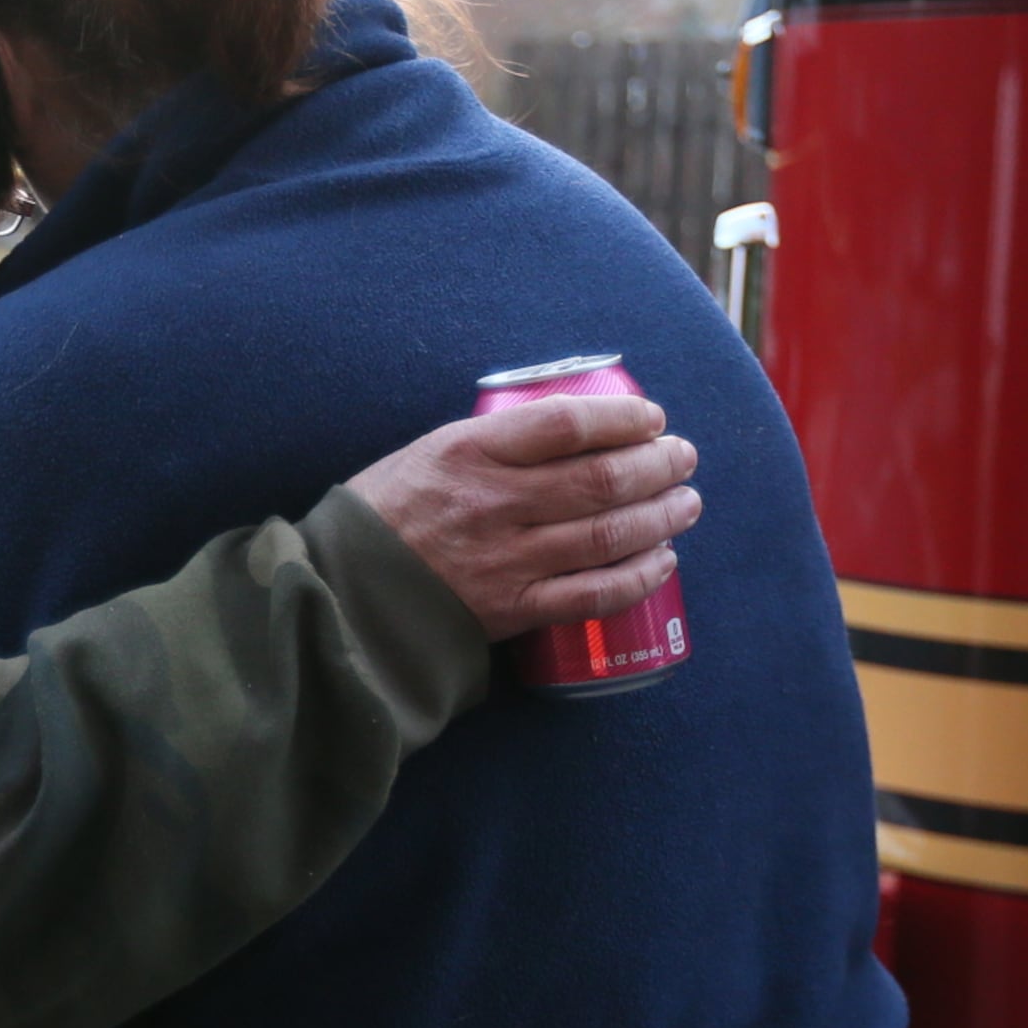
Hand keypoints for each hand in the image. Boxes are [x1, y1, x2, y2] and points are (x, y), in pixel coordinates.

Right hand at [343, 396, 700, 641]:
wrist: (342, 592)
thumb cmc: (384, 514)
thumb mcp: (427, 451)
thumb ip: (494, 442)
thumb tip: (574, 432)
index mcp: (467, 452)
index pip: (566, 423)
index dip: (622, 418)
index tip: (650, 418)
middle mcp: (492, 503)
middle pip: (600, 479)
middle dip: (657, 464)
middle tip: (683, 457)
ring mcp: (506, 560)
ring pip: (607, 534)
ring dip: (661, 516)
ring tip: (686, 503)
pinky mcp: (513, 610)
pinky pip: (593, 594)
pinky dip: (638, 575)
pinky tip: (663, 560)